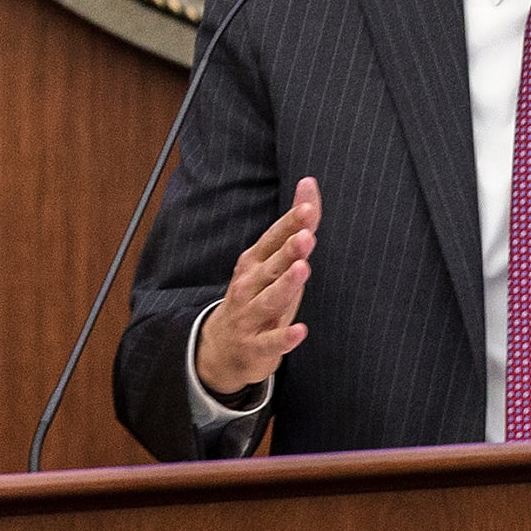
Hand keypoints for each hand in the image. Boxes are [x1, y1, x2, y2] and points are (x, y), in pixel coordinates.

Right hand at [195, 176, 318, 398]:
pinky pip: (271, 341)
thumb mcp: (274, 260)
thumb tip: (309, 181)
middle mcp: (249, 285)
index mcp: (254, 262)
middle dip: (288, 251)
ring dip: (286, 285)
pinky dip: (285, 337)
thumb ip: (295, 225)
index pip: (273, 239)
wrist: (221, 348)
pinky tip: (300, 330)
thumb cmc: (256, 295)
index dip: (290, 225)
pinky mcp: (257, 346)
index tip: (306, 208)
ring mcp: (250, 316)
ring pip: (269, 300)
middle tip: (306, 236)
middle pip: (271, 266)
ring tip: (302, 270)